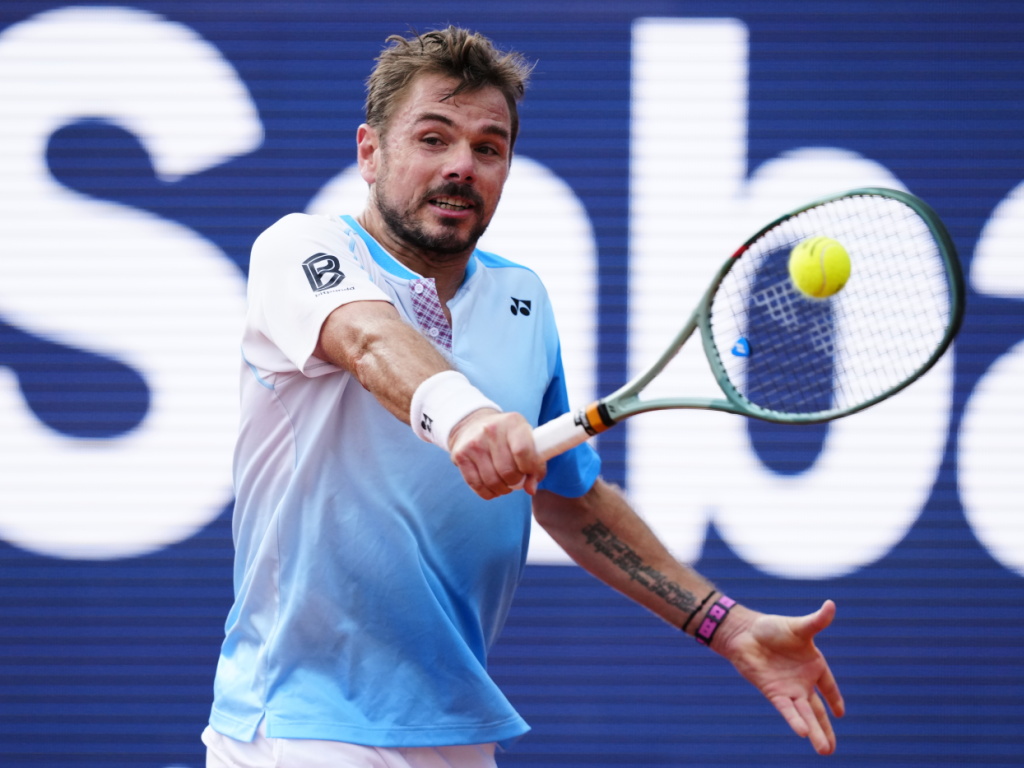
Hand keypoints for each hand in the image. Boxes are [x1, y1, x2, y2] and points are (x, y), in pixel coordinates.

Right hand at [447, 410, 545, 498]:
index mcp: (512, 423)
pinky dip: (488, 492)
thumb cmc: (507, 437)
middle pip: (507, 471)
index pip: (522, 451)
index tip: (528, 472)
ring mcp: (474, 443)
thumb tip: (531, 489)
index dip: (529, 468)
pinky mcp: (460, 455)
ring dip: (503, 489)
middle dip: (516, 482)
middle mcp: (491, 430)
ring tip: (506, 484)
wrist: (473, 424)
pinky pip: (477, 485)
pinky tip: (493, 487)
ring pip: (492, 481)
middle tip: (516, 479)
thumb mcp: (525, 440)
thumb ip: (535, 465)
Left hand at [715, 600, 844, 754]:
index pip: (829, 686)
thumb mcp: (799, 626)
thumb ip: (817, 621)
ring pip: (804, 714)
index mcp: (813, 665)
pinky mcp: (773, 691)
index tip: (841, 713)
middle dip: (825, 729)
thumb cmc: (772, 628)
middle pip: (817, 710)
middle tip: (831, 750)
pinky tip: (802, 732)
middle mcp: (802, 681)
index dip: (835, 698)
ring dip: (814, 731)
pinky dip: (794, 719)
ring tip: (824, 750)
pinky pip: (786, 708)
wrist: (744, 632)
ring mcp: (788, 688)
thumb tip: (831, 604)